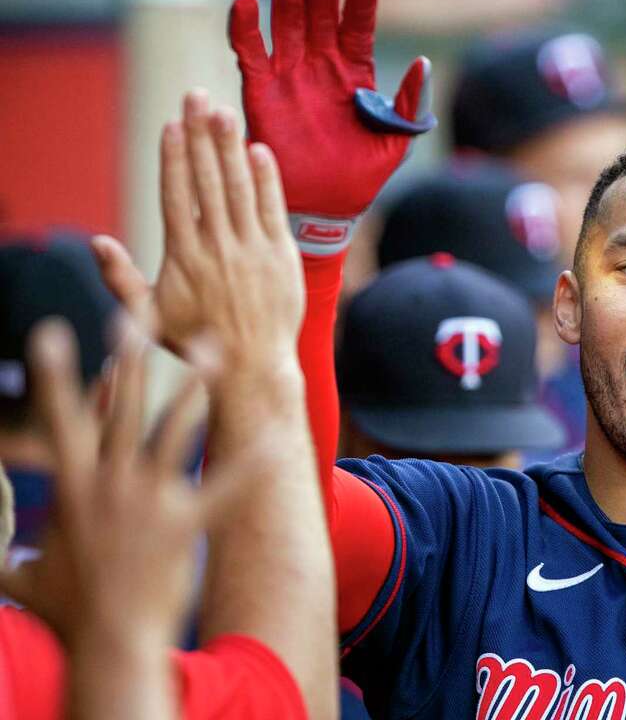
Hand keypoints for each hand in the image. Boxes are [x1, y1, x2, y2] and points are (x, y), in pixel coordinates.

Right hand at [0, 318, 245, 649]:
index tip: (56, 331)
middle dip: (130, 355)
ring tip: (211, 346)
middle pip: (121, 405)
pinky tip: (273, 440)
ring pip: (173, 427)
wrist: (108, 641)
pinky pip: (224, 485)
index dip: (58, 373)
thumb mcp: (28, 578)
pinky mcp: (186, 522)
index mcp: (73, 486)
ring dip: (194, 384)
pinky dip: (249, 463)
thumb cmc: (68, 612)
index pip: (62, 417)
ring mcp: (149, 499)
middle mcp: (109, 481)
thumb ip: (12, 560)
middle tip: (138, 311)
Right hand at [93, 91, 303, 371]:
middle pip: (207, 180)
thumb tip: (95, 241)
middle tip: (196, 97)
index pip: (177, 195)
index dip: (174, 158)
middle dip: (201, 136)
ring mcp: (252, 248)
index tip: (171, 125)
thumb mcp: (149, 316)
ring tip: (225, 112)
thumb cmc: (197, 341)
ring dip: (231, 147)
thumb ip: (120, 277)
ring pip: (239, 187)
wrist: (254, 365)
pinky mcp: (281, 254)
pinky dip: (267, 178)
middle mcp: (218, 246)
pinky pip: (273, 208)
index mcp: (184, 256)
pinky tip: (260, 149)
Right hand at [228, 0, 433, 255]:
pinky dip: (245, 28)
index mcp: (356, 75)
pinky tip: (248, 2)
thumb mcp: (396, 141)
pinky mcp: (261, 92)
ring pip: (286, 23)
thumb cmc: (363, 176)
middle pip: (320, 14)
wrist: (327, 209)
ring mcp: (290, 76)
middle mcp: (321, 68)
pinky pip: (250, 53)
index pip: (358, 27)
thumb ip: (409, 104)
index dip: (359, 2)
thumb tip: (424, 63)